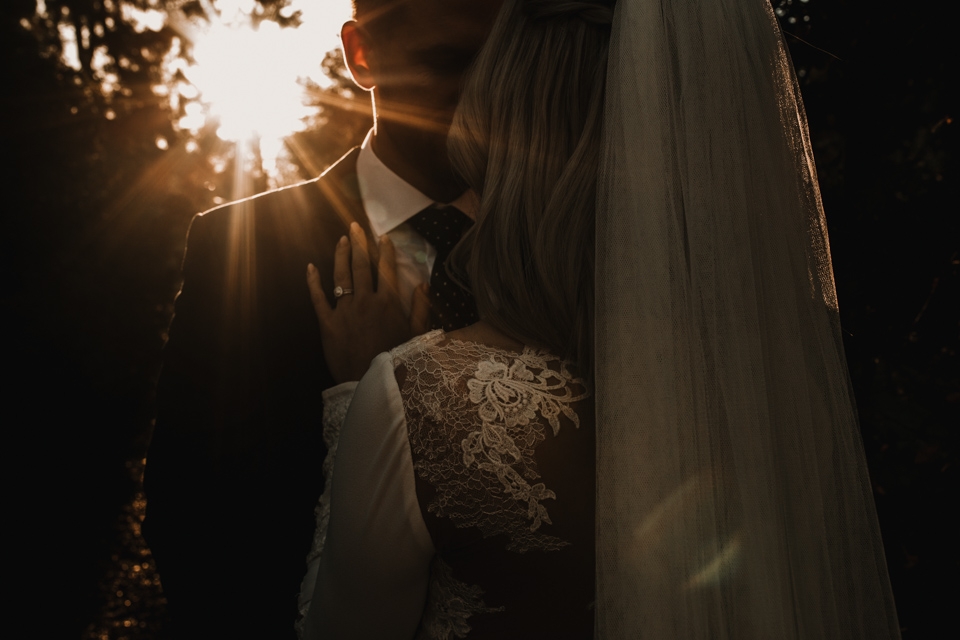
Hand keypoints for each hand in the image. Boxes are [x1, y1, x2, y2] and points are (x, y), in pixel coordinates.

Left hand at [308, 222, 430, 383]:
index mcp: (387, 303)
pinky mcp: (327, 323)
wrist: (370, 383)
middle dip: (359, 244)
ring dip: (341, 255)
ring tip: (341, 240)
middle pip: (361, 266)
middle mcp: (365, 301)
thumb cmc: (397, 360)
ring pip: (341, 276)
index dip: (385, 251)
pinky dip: (313, 282)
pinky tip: (310, 267)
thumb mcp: (416, 334)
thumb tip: (424, 284)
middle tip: (355, 226)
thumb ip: (421, 308)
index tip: (384, 237)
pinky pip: (317, 298)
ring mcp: (344, 311)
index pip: (386, 270)